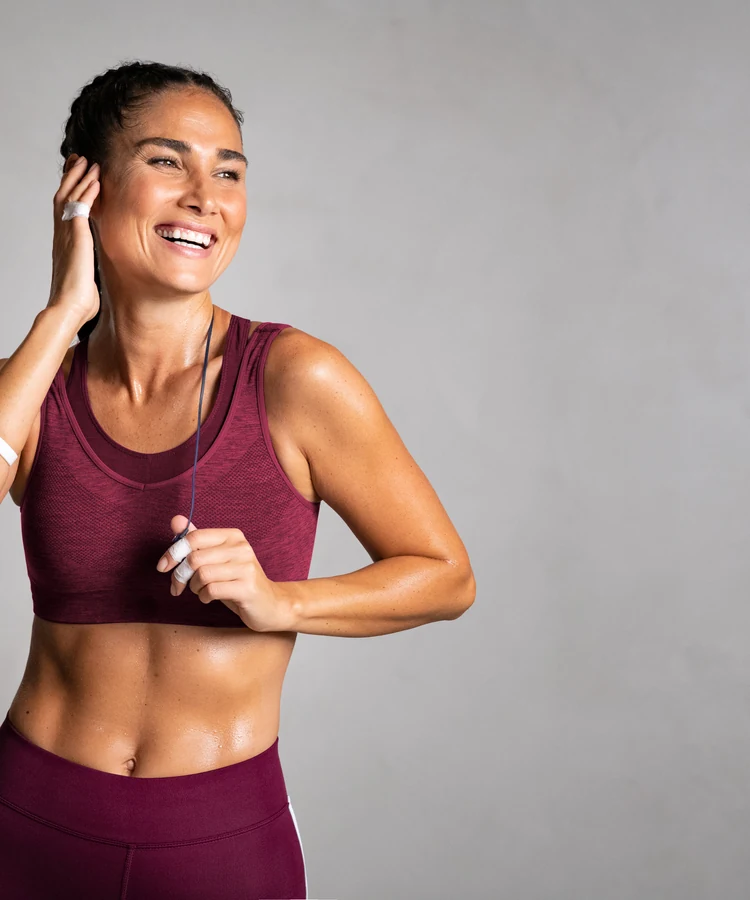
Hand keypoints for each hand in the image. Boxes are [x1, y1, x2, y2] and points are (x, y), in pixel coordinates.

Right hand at [48, 153, 100, 326]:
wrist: (69, 308)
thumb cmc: (79, 302)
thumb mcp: (87, 278)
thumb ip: (90, 268)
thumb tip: (100, 274)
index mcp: (65, 244)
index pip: (65, 210)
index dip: (70, 191)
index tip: (76, 177)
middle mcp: (63, 236)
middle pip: (63, 196)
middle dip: (71, 176)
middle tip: (79, 159)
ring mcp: (67, 235)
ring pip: (70, 196)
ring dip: (80, 178)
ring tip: (89, 162)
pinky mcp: (76, 238)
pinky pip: (81, 208)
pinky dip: (88, 193)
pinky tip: (96, 181)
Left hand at [155, 515, 294, 632]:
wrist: (270, 604)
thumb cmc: (237, 581)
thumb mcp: (216, 559)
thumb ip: (197, 540)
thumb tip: (176, 520)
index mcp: (233, 536)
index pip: (194, 537)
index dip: (173, 552)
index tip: (163, 567)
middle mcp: (241, 548)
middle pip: (195, 558)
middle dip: (180, 575)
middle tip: (178, 586)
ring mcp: (246, 567)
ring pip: (202, 574)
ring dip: (193, 587)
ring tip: (200, 591)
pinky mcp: (247, 587)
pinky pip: (212, 590)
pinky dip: (203, 597)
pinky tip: (209, 598)